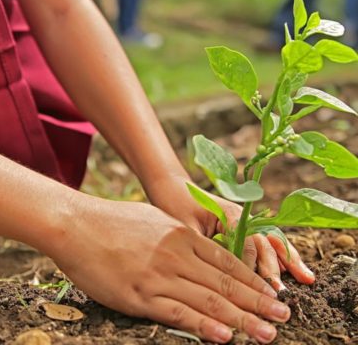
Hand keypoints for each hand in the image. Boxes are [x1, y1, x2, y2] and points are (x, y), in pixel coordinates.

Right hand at [49, 197, 289, 343]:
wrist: (75, 224)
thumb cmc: (111, 221)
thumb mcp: (153, 220)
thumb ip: (178, 237)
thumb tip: (198, 249)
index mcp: (181, 236)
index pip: (227, 263)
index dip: (254, 281)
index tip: (273, 294)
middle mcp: (177, 255)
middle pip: (226, 284)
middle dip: (258, 302)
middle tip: (284, 317)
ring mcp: (159, 276)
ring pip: (209, 301)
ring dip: (242, 319)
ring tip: (267, 333)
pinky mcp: (139, 295)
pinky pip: (178, 313)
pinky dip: (204, 326)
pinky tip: (225, 336)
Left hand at [146, 175, 314, 290]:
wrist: (172, 187)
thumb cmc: (175, 205)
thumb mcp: (184, 227)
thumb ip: (202, 245)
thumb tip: (216, 271)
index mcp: (229, 214)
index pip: (246, 243)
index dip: (250, 266)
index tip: (253, 287)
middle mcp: (243, 217)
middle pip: (264, 243)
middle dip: (274, 268)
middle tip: (280, 291)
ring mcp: (246, 222)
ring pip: (272, 242)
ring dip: (288, 261)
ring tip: (306, 279)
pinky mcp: (244, 228)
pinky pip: (267, 242)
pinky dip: (283, 256)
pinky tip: (298, 270)